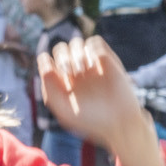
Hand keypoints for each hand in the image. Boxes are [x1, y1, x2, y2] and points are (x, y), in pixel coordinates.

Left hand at [40, 36, 165, 165]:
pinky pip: (95, 42)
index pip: (47, 60)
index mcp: (61, 80)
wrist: (120, 124)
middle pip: (60, 48)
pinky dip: (92, 50)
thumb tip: (45, 61)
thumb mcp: (64, 111)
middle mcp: (75, 71)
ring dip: (76, 53)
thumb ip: (49, 88)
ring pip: (76, 42)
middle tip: (71, 72)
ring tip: (82, 71)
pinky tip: (95, 65)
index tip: (57, 76)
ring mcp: (92, 64)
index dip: (48, 64)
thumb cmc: (90, 121)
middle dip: (62, 57)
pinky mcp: (108, 60)